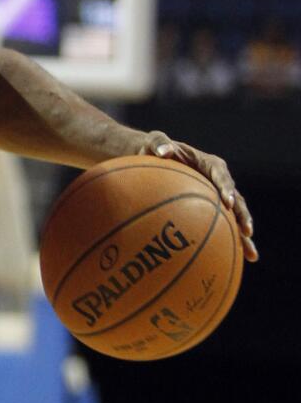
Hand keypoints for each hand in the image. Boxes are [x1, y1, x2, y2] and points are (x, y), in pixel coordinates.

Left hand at [139, 131, 257, 261]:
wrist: (152, 161)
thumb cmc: (154, 150)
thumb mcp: (154, 142)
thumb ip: (159, 144)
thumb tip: (164, 152)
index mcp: (208, 163)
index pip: (221, 174)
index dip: (226, 187)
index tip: (227, 202)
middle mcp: (217, 181)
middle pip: (235, 199)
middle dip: (242, 216)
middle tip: (247, 231)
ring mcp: (216, 196)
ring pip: (234, 216)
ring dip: (242, 234)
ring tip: (251, 254)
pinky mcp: (211, 209)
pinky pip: (221, 225)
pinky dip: (228, 241)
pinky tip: (234, 260)